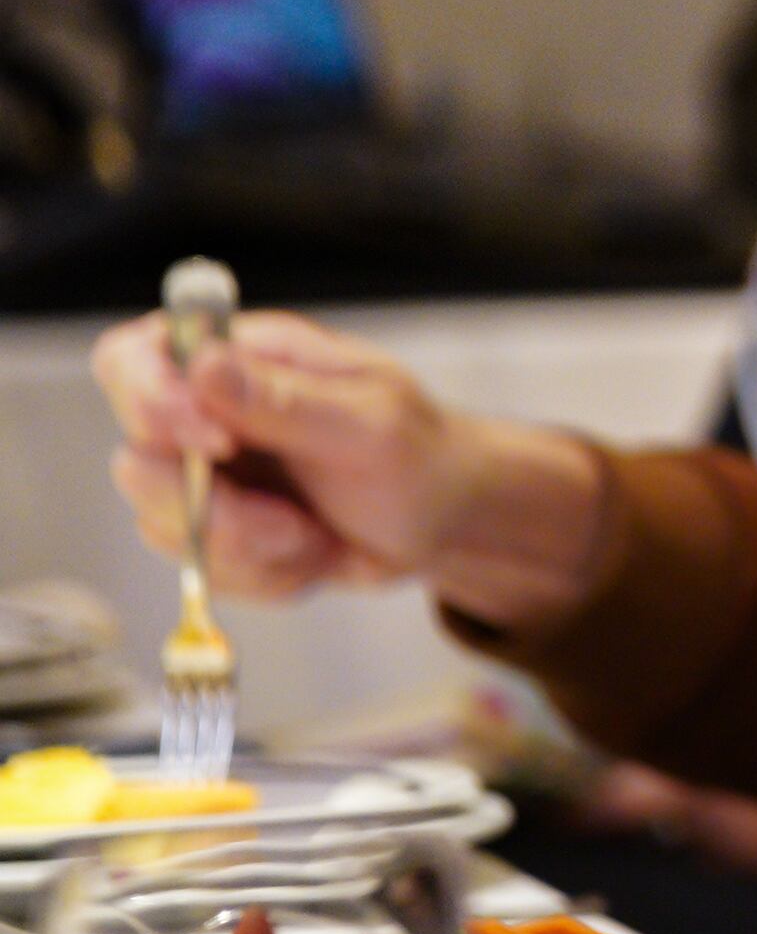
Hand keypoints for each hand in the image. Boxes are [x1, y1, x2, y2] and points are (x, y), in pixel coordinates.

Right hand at [86, 308, 607, 620]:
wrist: (446, 521)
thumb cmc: (421, 455)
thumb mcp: (369, 423)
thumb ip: (284, 399)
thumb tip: (205, 363)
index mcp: (244, 359)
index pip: (133, 357)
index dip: (149, 400)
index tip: (218, 445)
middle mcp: (208, 412)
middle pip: (138, 459)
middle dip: (214, 510)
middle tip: (290, 526)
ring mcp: (202, 475)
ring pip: (164, 527)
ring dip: (250, 551)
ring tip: (319, 538)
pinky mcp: (213, 529)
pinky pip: (203, 569)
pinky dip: (267, 576)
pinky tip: (316, 554)